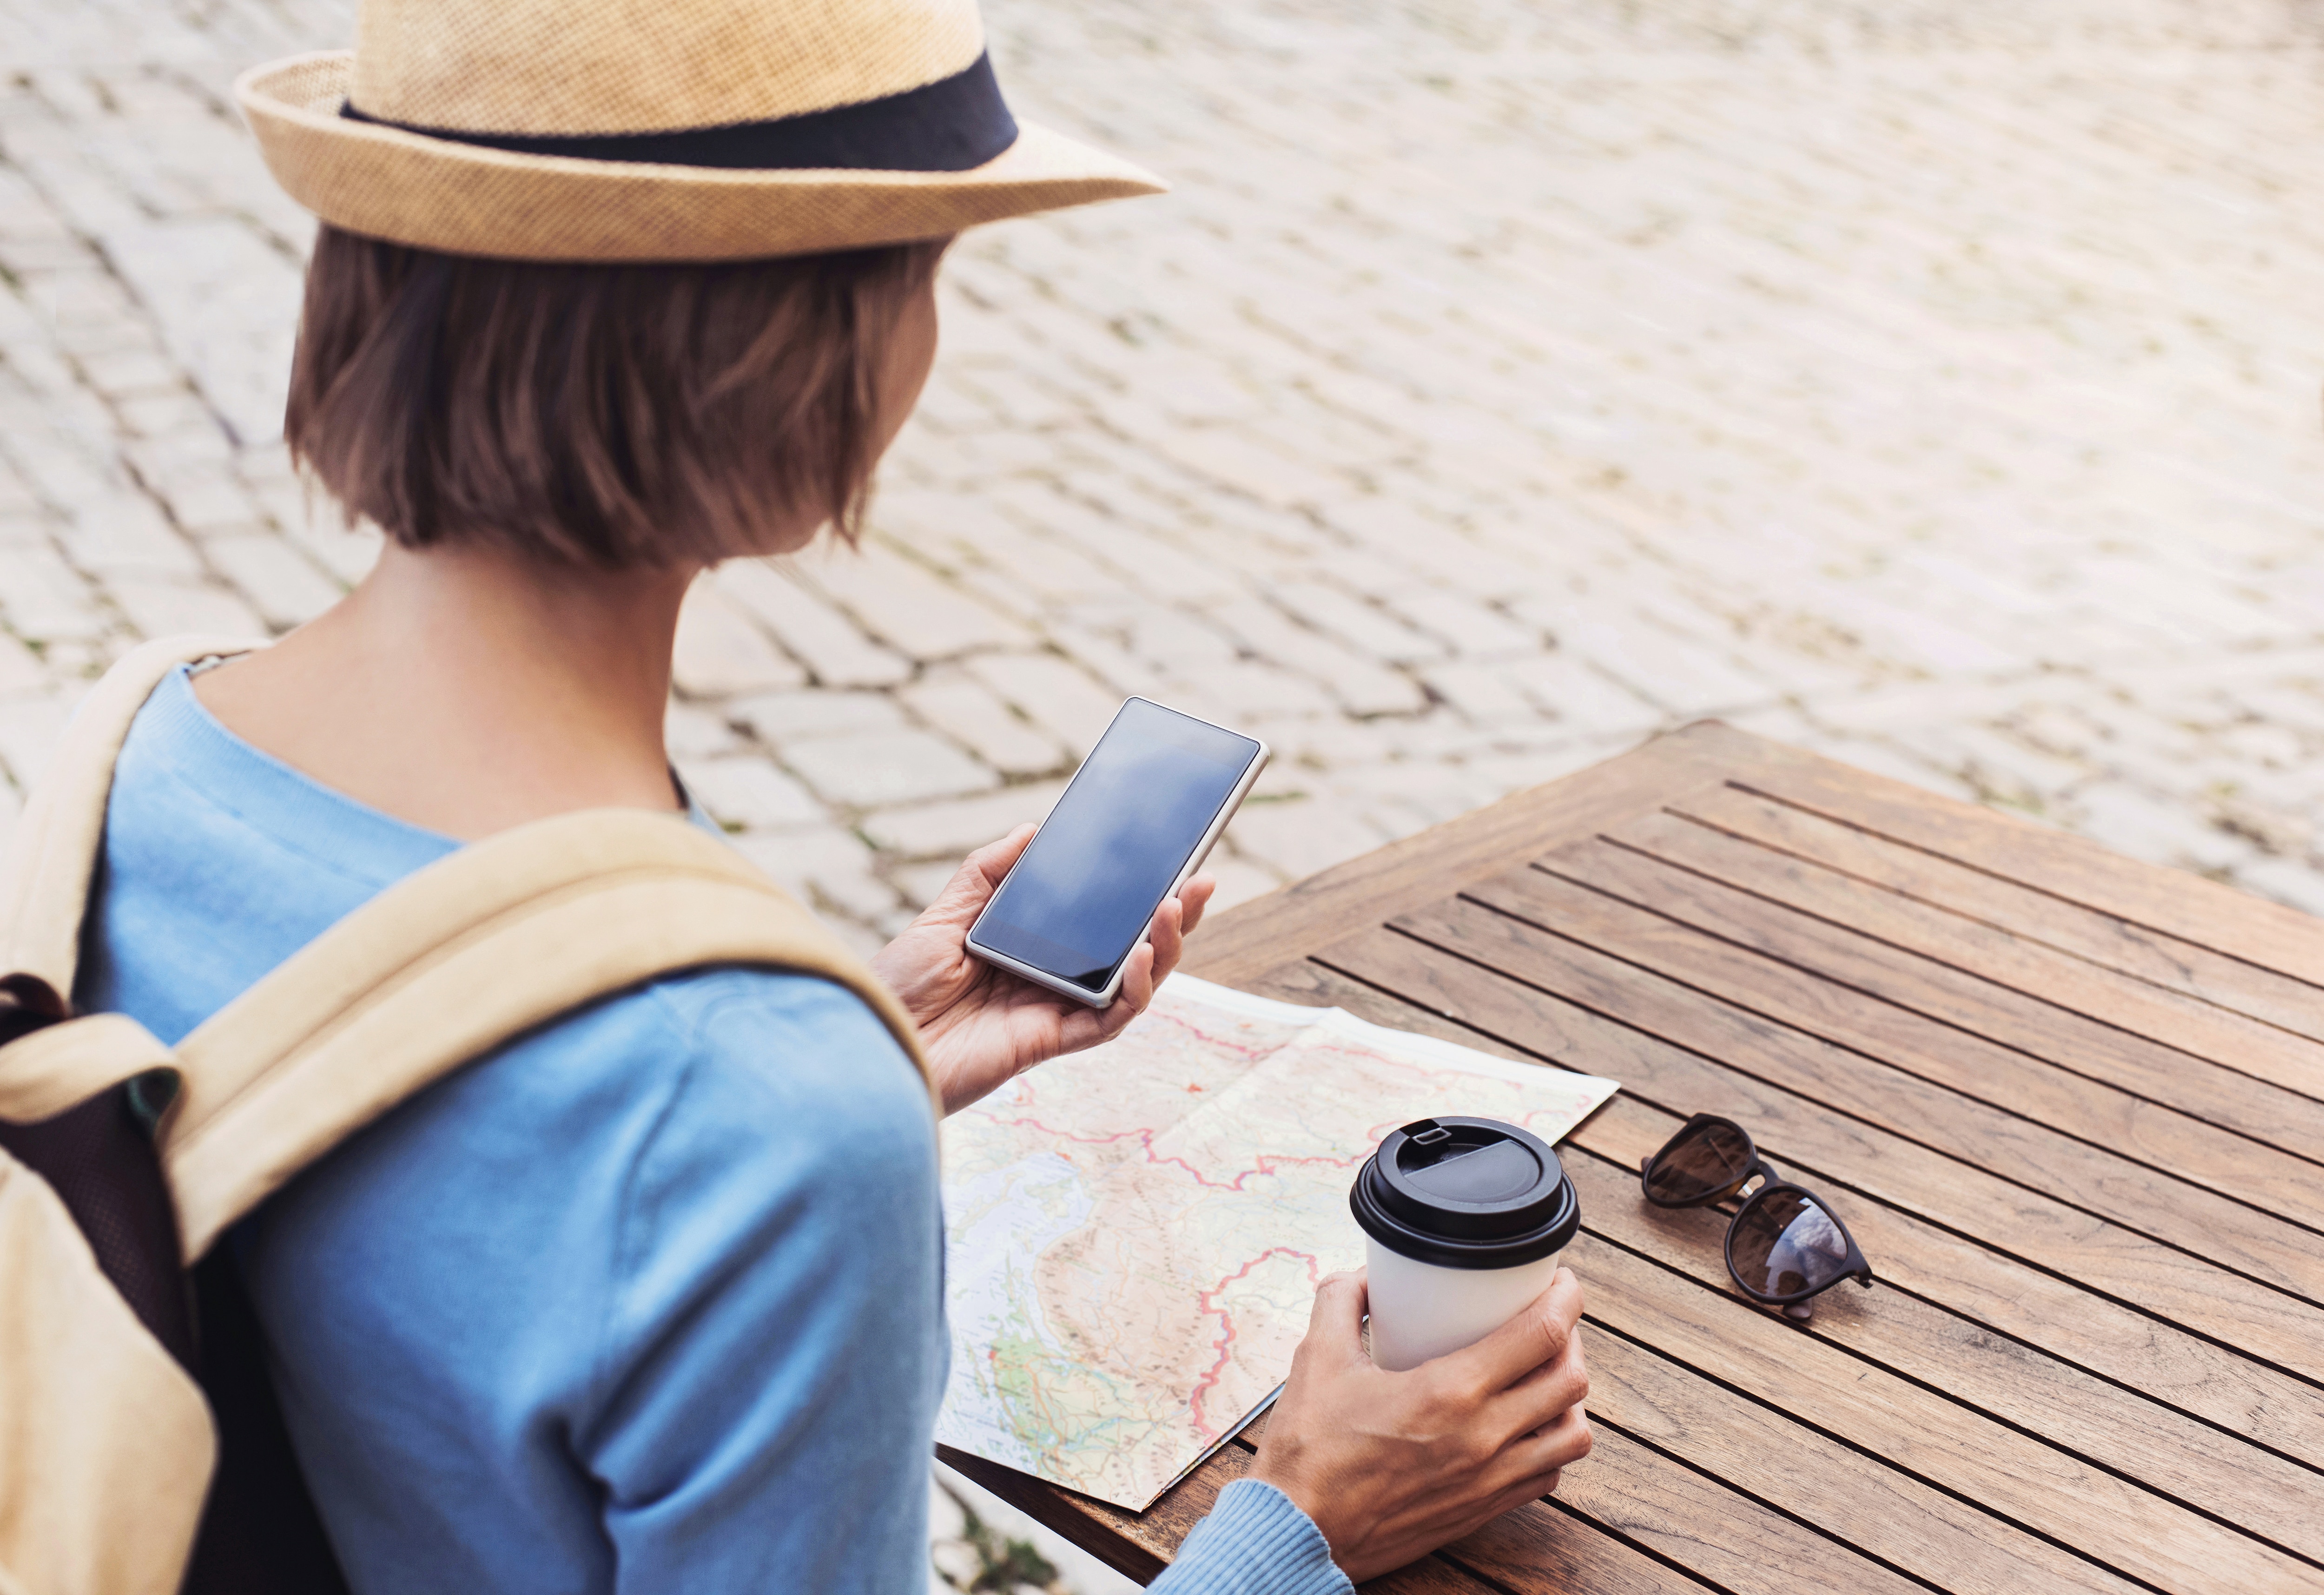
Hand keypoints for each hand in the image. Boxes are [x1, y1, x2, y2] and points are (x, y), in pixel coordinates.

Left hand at [870, 825, 1216, 1115]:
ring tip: (1179, 904)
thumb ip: (988, 873)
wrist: (870, 1040)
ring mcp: (1056, 1013)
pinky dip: (1136, 989)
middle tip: (1202, 878)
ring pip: (1135, 985)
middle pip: (1131, 950)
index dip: (1139, 895)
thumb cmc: (899, 986)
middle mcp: (1052, 982)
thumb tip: (1033, 830)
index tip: (1169, 858)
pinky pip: (1111, 1019)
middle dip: (1175, 917)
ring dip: (1167, 946)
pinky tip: (1144, 955)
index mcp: (1033, 951)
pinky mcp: (1053, 1041)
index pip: (1100, 922)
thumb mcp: (945, 915)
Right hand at [1250, 1268, 1591, 1582]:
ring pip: (1572, 1435)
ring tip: (1548, 1374)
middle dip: (1570, 1339)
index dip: (1565, 1298)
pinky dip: (1552, 1445)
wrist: (1301, 1531)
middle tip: (1551, 1319)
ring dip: (1570, 1397)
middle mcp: (1483, 1437)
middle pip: (1569, 1380)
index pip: (1541, 1335)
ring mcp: (1489, 1479)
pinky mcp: (1483, 1509)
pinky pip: (1548, 1475)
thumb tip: (1363, 1276)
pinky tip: (1529, 1427)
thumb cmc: (1309, 1450)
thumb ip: (1340, 1302)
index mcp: (1450, 1392)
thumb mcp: (1317, 1358)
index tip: (1561, 1281)